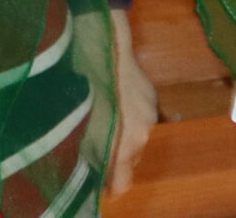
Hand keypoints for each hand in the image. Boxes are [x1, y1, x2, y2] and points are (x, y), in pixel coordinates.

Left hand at [102, 10, 159, 195]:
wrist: (106, 50)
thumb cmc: (86, 92)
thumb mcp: (81, 129)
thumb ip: (91, 155)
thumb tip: (93, 170)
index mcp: (125, 145)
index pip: (122, 183)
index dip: (109, 186)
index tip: (97, 184)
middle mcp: (144, 134)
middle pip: (131, 161)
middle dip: (116, 160)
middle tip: (94, 150)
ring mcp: (152, 114)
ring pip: (139, 140)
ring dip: (124, 139)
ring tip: (105, 127)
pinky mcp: (154, 98)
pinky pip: (143, 121)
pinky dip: (131, 122)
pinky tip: (117, 108)